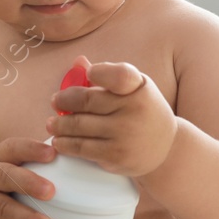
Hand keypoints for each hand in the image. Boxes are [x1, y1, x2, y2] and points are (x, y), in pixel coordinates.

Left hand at [45, 57, 176, 177]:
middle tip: (54, 101)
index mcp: (139, 89)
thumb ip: (107, 74)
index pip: (118, 75)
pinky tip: (59, 140)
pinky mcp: (116, 156)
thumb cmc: (143, 111)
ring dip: (59, 125)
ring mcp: (124, 134)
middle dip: (64, 100)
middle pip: (87, 101)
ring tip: (51, 124)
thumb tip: (78, 62)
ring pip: (79, 126)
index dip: (99, 72)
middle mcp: (134, 111)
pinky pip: (82, 148)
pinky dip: (65, 143)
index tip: (88, 74)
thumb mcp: (134, 89)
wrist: (166, 148)